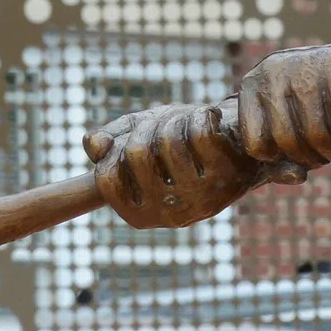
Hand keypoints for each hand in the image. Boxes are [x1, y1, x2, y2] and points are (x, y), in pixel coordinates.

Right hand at [83, 101, 256, 228]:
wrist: (239, 143)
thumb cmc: (184, 143)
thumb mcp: (141, 139)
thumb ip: (111, 141)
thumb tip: (91, 144)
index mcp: (142, 214)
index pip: (106, 179)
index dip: (114, 151)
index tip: (132, 145)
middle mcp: (169, 214)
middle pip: (135, 153)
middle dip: (147, 127)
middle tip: (163, 128)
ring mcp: (200, 197)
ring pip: (169, 140)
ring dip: (175, 120)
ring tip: (187, 126)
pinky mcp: (228, 176)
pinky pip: (201, 133)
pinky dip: (202, 115)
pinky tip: (210, 121)